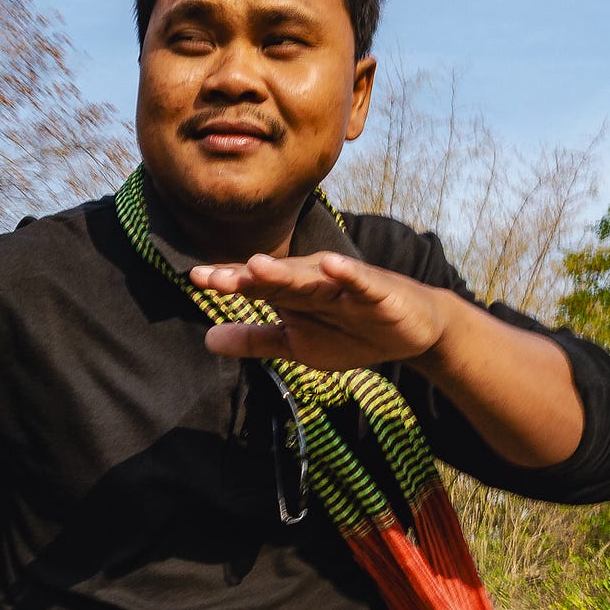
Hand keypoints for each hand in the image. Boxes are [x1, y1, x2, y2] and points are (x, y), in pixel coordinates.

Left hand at [190, 252, 451, 371]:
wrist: (413, 332)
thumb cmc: (351, 333)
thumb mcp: (298, 344)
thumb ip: (256, 340)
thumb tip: (206, 339)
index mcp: (294, 294)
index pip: (256, 287)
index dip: (229, 282)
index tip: (196, 278)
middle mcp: (315, 282)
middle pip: (277, 280)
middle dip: (246, 278)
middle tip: (214, 277)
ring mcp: (346, 285)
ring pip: (312, 278)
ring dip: (285, 272)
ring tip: (256, 265)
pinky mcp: (378, 292)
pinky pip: (361, 282)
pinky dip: (348, 274)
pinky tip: (332, 264)